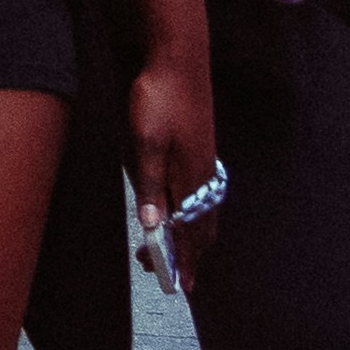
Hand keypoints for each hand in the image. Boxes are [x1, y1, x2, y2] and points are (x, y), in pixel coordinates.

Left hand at [126, 51, 219, 290]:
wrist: (178, 62)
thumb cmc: (157, 100)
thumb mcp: (144, 143)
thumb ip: (147, 185)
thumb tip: (150, 226)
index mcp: (189, 177)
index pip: (189, 232)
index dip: (185, 260)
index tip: (182, 287)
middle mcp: (203, 174)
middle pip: (201, 227)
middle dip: (188, 254)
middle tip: (168, 273)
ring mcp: (206, 161)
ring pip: (205, 210)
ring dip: (194, 234)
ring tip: (180, 251)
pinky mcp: (203, 149)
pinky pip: (205, 193)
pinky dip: (198, 212)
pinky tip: (188, 210)